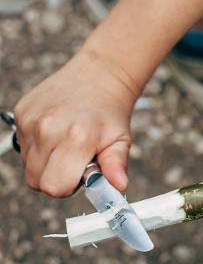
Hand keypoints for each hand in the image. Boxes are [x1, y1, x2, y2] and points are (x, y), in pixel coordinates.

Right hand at [13, 50, 138, 196]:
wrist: (98, 76)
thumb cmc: (110, 112)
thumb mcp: (121, 139)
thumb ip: (116, 165)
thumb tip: (119, 185)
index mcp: (77, 137)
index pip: (55, 186)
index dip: (68, 188)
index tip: (81, 175)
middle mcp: (48, 128)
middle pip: (37, 181)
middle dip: (57, 178)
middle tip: (75, 161)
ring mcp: (30, 120)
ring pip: (28, 165)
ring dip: (47, 163)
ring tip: (67, 144)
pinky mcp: (20, 113)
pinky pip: (23, 146)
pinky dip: (38, 146)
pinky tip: (56, 132)